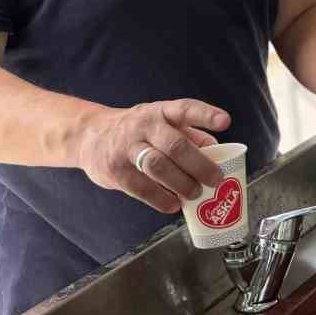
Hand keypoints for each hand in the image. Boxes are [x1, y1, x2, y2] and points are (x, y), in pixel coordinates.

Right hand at [76, 98, 231, 212]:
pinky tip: (174, 205)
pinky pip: (141, 188)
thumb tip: (218, 150)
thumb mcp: (162, 123)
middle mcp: (143, 126)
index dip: (206, 115)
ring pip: (158, 166)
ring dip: (181, 183)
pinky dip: (161, 199)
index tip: (225, 122)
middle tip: (216, 180)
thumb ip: (190, 134)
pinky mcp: (115, 170)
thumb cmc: (137, 131)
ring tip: (195, 194)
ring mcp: (127, 147)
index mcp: (160, 112)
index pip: (185, 109)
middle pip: (175, 145)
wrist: (90, 136)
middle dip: (199, 165)